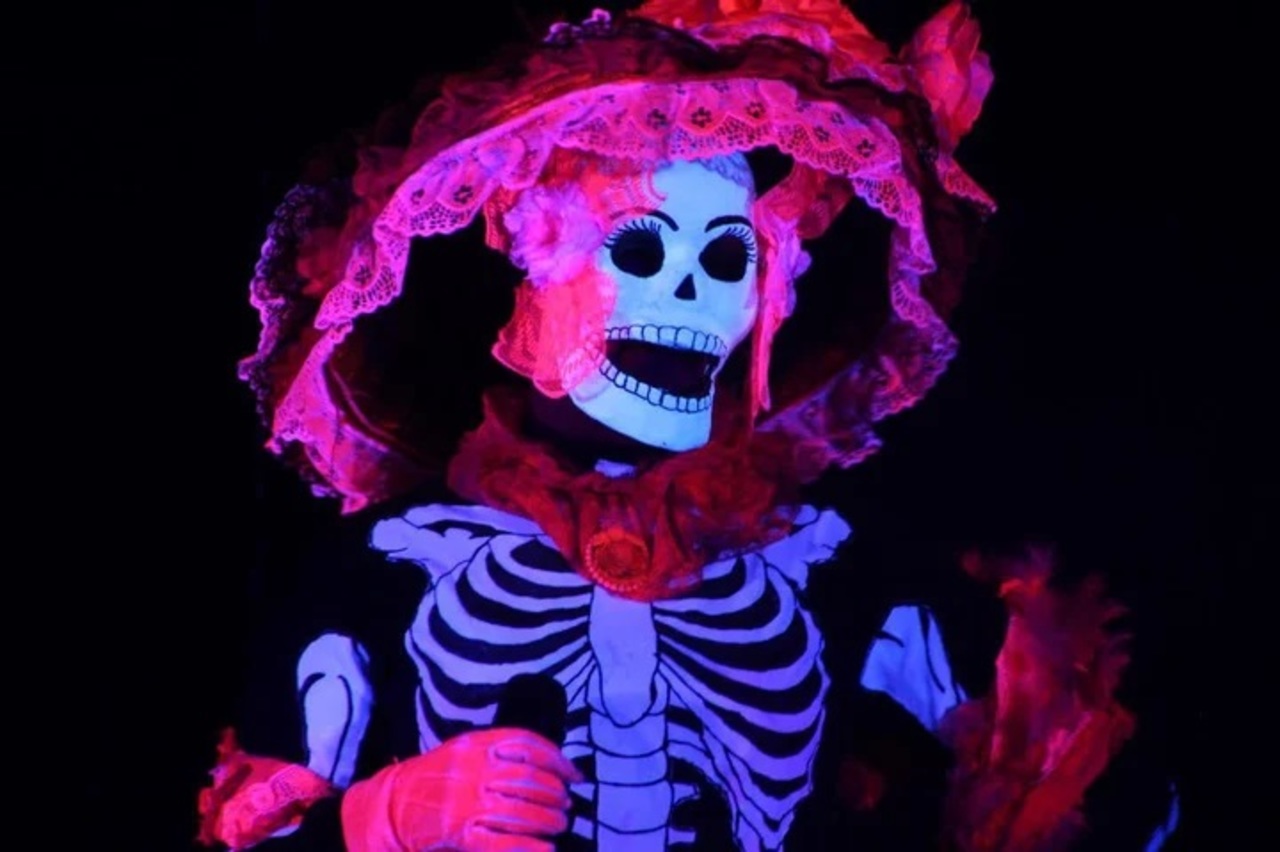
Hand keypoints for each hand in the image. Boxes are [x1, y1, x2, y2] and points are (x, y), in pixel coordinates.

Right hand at [341, 728, 582, 851]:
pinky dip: (528, 847)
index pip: (527, 744)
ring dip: (548, 820)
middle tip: (565, 804)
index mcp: (476, 744)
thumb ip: (498, 754)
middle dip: (555, 794)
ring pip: (521, 811)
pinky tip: (545, 850)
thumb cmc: (434, 778)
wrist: (390, 805)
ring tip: (558, 825)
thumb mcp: (464, 751)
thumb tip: (549, 768)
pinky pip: (503, 841)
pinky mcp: (459, 833)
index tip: (574, 774)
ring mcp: (465, 802)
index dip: (557, 760)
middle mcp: (473, 770)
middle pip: (529, 780)